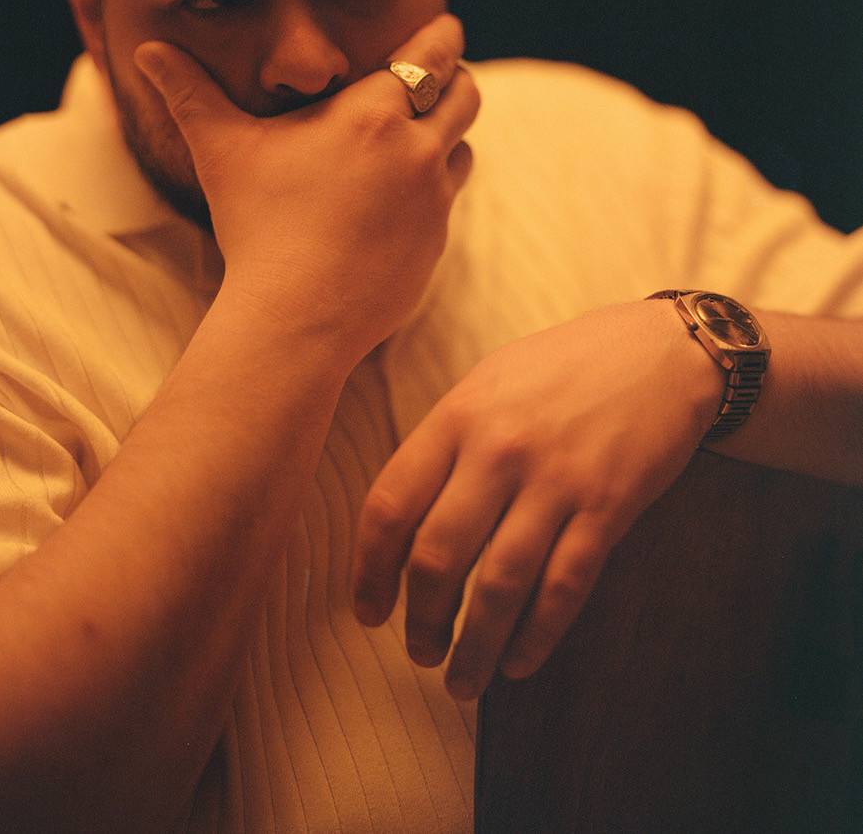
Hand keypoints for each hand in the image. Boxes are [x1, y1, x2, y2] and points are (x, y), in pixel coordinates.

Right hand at [135, 14, 479, 361]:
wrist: (296, 315)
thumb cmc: (256, 226)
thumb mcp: (220, 150)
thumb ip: (188, 92)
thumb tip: (147, 49)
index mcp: (374, 113)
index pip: (435, 50)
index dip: (442, 35)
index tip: (440, 28)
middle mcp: (417, 149)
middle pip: (466, 93)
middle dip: (453, 80)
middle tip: (434, 79)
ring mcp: (434, 200)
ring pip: (463, 147)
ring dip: (445, 137)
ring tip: (411, 141)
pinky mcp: (436, 243)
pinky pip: (448, 202)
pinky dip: (431, 192)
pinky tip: (394, 203)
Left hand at [351, 301, 724, 698]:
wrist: (662, 351)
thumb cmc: (566, 366)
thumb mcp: (490, 381)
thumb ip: (447, 440)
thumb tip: (404, 517)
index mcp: (458, 415)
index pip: (390, 505)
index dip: (368, 570)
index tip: (368, 610)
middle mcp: (499, 449)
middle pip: (438, 556)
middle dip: (422, 620)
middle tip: (418, 652)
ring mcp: (555, 480)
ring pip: (499, 586)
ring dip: (475, 646)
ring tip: (462, 681)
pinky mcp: (608, 507)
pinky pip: (563, 587)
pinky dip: (537, 636)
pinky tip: (520, 662)